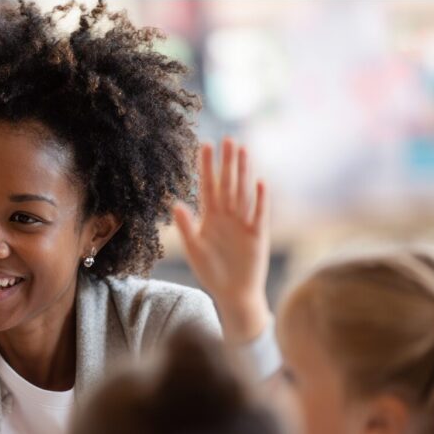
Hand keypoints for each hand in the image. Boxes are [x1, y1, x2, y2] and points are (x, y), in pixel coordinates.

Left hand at [173, 139, 270, 342]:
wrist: (233, 294)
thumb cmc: (212, 272)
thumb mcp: (194, 249)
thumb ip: (186, 227)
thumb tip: (175, 204)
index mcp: (210, 217)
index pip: (208, 187)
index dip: (207, 167)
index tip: (204, 145)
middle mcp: (227, 216)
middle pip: (227, 184)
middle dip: (227, 162)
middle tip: (228, 139)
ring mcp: (243, 223)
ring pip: (243, 193)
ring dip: (243, 173)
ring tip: (244, 150)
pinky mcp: (258, 235)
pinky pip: (259, 214)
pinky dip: (259, 199)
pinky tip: (259, 182)